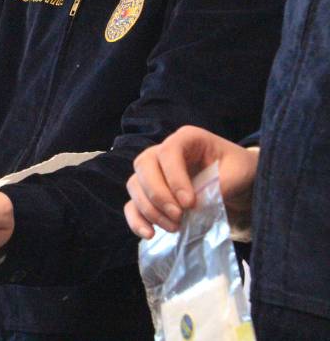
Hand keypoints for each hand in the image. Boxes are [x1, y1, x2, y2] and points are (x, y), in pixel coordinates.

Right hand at [124, 125, 258, 239]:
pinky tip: (150, 234)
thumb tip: (198, 203)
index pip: (169, 152)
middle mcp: (162, 151)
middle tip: (178, 216)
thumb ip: (222, 184)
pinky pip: (132, 204)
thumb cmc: (237, 169)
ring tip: (174, 228)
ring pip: (134, 185)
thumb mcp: (240, 171)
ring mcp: (151, 172)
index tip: (189, 203)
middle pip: (144, 166)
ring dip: (150, 209)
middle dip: (158, 195)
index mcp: (186, 139)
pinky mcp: (148, 193)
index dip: (174, 178)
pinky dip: (136, 220)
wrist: (235, 180)